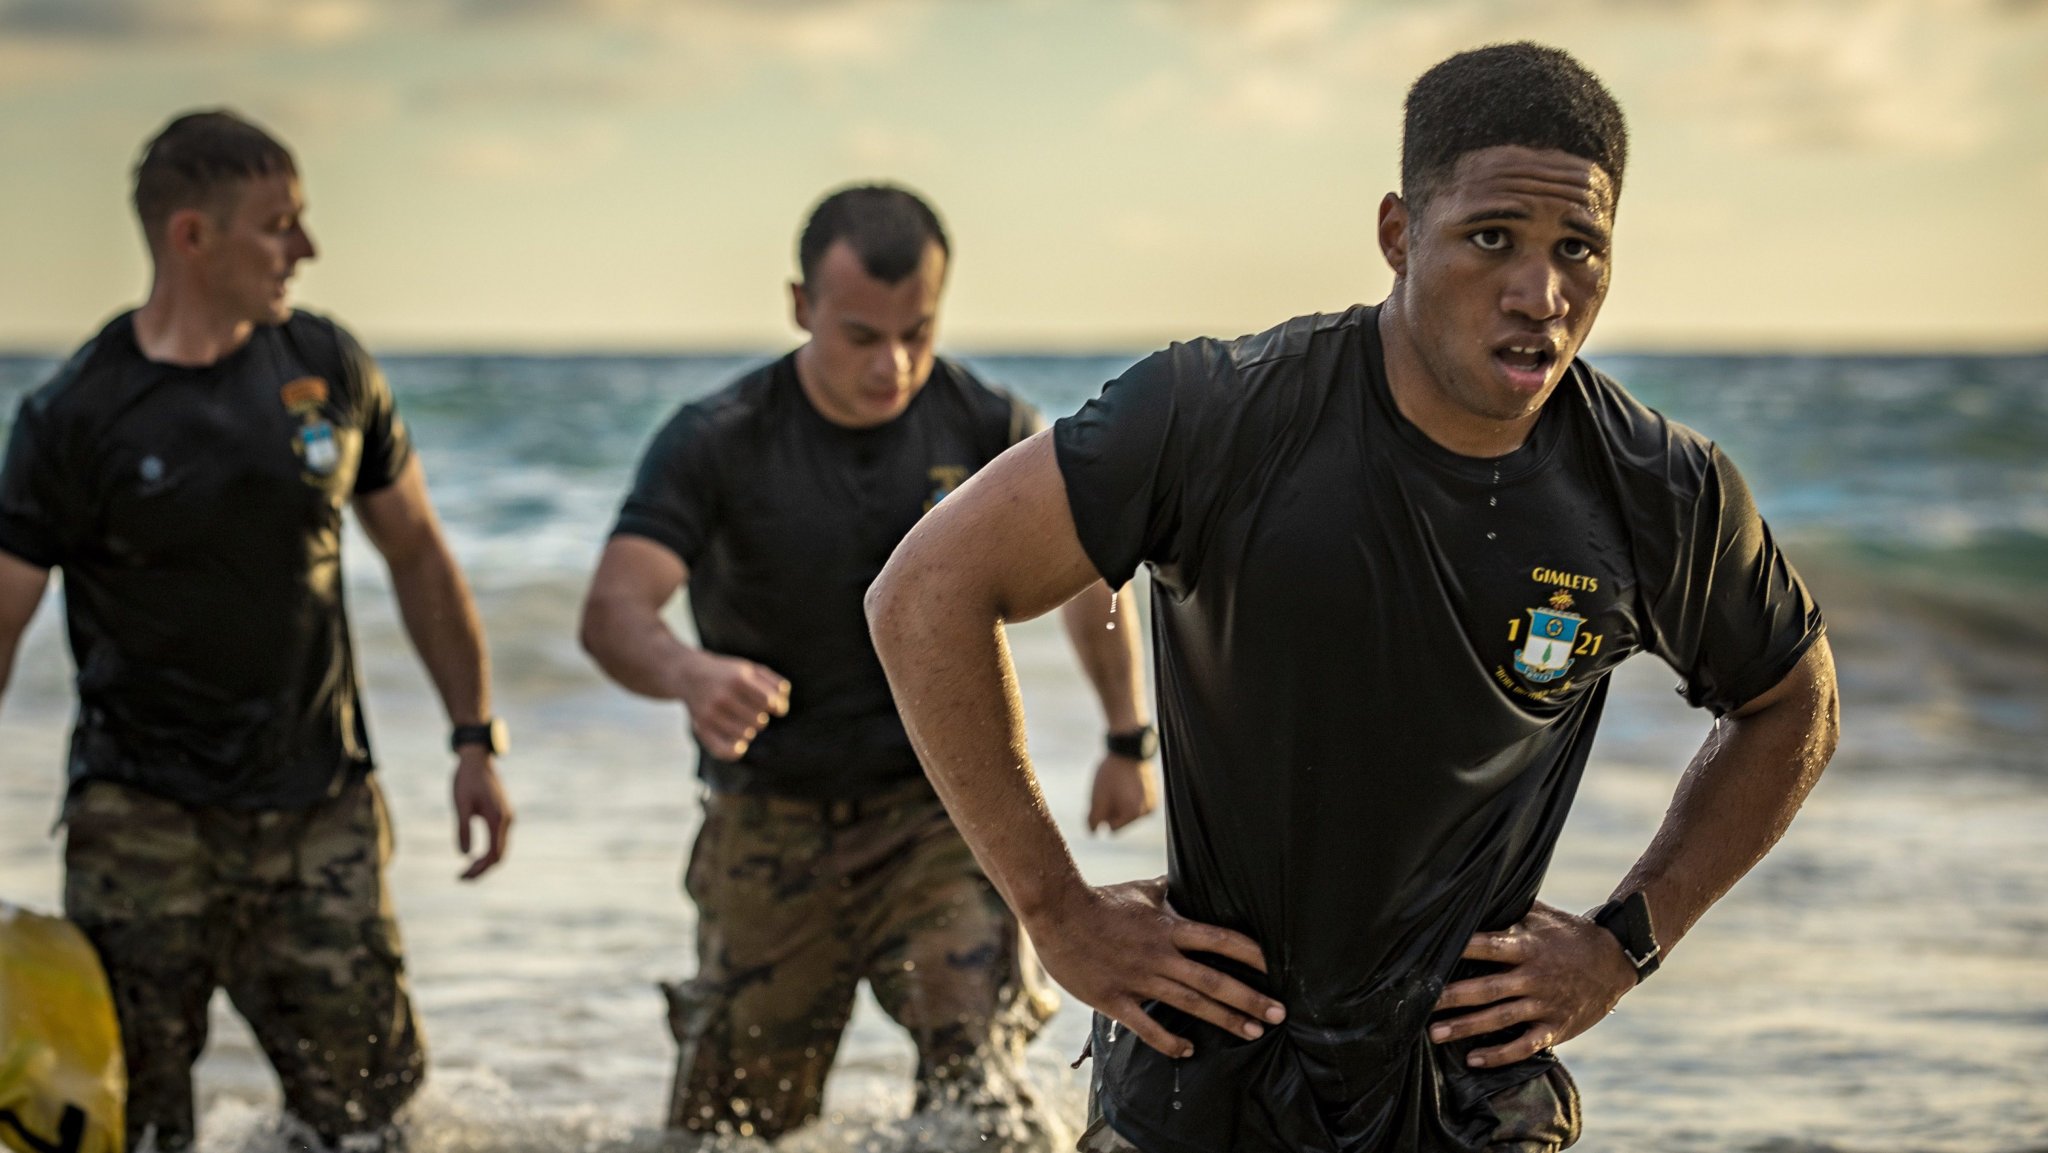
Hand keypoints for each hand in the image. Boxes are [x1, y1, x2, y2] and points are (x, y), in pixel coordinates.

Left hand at [452, 746, 512, 880]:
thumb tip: (464, 855)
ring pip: (501, 848)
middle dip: (482, 869)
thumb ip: (463, 829)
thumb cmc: (466, 780)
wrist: (477, 760)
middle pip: (499, 855)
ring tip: (466, 870)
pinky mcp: (504, 815)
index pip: (492, 854)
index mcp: (498, 819)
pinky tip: (475, 856)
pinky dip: (489, 852)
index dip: (478, 869)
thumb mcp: (460, 805)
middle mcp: (507, 820)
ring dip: (486, 862)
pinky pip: (500, 840)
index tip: (461, 877)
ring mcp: (507, 818)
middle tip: (461, 878)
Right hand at [676, 650, 790, 758]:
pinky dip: (736, 751)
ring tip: (741, 720)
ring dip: (748, 730)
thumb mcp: (751, 669)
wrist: (688, 674)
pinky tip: (740, 745)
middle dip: (760, 717)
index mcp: (738, 679)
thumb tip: (781, 708)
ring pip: (746, 736)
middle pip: (759, 722)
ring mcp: (711, 714)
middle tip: (750, 709)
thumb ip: (774, 685)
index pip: (769, 702)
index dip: (775, 706)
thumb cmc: (727, 674)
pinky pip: (725, 751)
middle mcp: (723, 697)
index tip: (771, 704)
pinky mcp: (701, 728)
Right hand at [1026, 876, 1284, 1057]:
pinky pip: (1147, 1026)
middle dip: (1250, 999)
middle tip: (1280, 1015)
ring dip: (1224, 1020)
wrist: (1057, 913)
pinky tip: (1188, 1051)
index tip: (1276, 968)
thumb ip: (1169, 890)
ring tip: (1253, 1033)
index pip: (1221, 940)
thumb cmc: (1101, 899)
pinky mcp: (1114, 999)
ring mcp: (1138, 979)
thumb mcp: (1141, 889)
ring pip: (1190, 1004)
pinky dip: (1169, 1042)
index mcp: (1169, 928)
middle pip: (1214, 980)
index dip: (1252, 954)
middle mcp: (1160, 956)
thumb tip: (1190, 877)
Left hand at [1087, 753, 1157, 832]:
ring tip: (1117, 784)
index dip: (1103, 816)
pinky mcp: (1153, 793)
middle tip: (1108, 790)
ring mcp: (1152, 801)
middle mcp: (1147, 811)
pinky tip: (1124, 782)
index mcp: (1133, 814)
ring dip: (1120, 802)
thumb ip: (1094, 819)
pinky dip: (1128, 796)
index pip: (1113, 829)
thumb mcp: (1097, 798)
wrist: (1128, 748)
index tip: (1102, 798)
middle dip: (1113, 809)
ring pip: (1129, 811)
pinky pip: (1137, 802)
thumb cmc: (1110, 774)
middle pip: (1122, 821)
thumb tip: (1094, 833)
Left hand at [1429, 899, 1635, 1067]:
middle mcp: (1534, 977)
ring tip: (1435, 1034)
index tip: (1431, 954)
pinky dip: (1500, 1055)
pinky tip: (1474, 1059)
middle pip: (1488, 989)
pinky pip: (1525, 1045)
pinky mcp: (1556, 1028)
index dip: (1463, 948)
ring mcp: (1545, 1005)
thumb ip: (1509, 909)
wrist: (1616, 961)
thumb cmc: (1569, 934)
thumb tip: (1472, 891)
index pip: (1489, 946)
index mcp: (1528, 947)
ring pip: (1500, 1019)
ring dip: (1466, 1027)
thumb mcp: (1542, 916)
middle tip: (1420, 1003)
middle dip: (1453, 996)